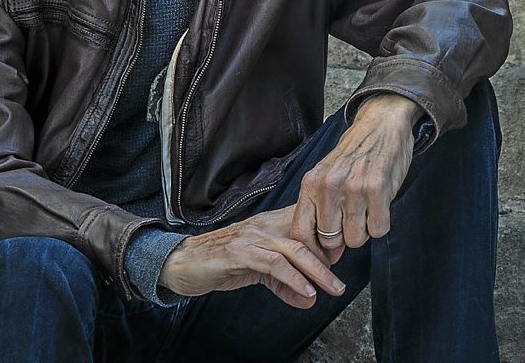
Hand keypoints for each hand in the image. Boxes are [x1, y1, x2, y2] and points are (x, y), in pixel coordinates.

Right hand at [159, 206, 345, 306]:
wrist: (182, 263)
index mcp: (271, 224)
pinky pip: (273, 264)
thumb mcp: (258, 274)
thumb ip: (284, 284)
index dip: (328, 244)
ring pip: (294, 249)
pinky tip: (306, 291)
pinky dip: (293, 278)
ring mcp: (251, 236)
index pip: (309, 226)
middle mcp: (264, 225)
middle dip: (329, 261)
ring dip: (317, 272)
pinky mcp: (238, 252)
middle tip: (342, 284)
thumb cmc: (221, 264)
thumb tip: (310, 299)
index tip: (342, 264)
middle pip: (307, 238)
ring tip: (332, 289)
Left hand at [293, 94, 419, 254]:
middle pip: (331, 241)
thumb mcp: (326, 176)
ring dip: (364, 231)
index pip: (301, 233)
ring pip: (356, 239)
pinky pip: (378, 229)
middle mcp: (328, 186)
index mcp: (311, 184)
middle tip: (354, 221)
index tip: (325, 258)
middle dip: (344, 238)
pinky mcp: (377, 188)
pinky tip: (380, 205)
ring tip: (368, 209)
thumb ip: (320, 210)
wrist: (381, 124)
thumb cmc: (354, 155)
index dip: (313, 253)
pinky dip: (381, 224)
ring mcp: (353, 187)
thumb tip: (324, 255)